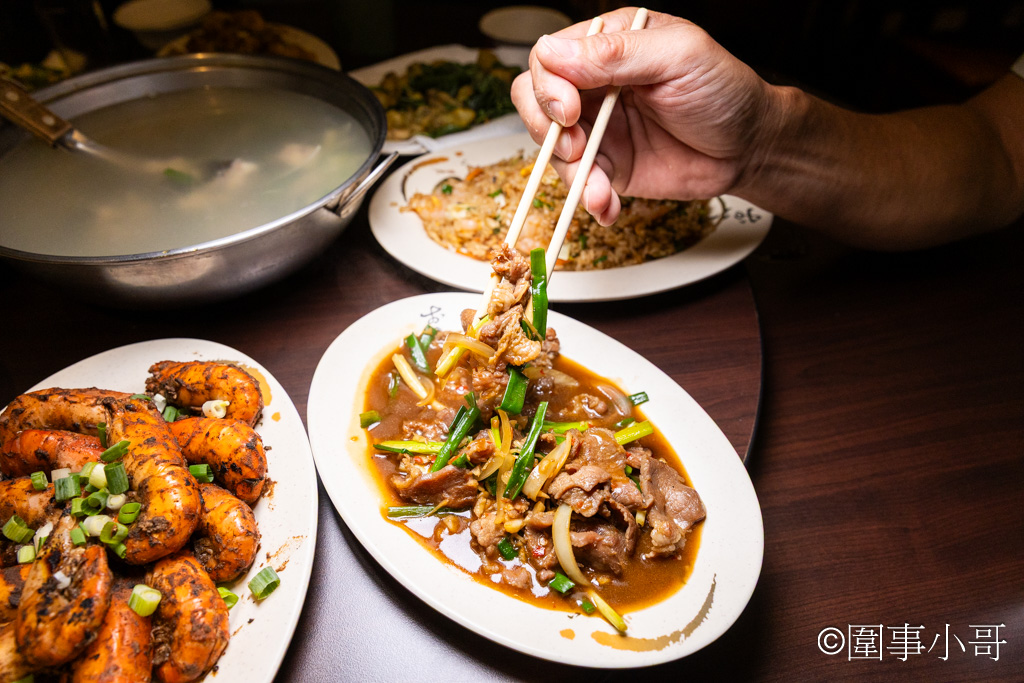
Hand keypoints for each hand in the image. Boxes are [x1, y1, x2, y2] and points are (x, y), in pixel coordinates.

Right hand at [511, 8, 776, 224]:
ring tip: (600, 187)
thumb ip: (617, 54)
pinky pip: (581, 183)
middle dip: (546, 129)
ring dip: (569, 172)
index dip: (549, 86)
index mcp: (608, 45)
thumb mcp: (678, 57)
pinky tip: (608, 205)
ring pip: (552, 148)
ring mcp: (598, 128)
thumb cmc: (724, 90)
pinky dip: (589, 199)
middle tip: (576, 145)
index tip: (571, 109)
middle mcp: (595, 84)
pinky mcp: (610, 166)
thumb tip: (553, 53)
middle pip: (535, 101)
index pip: (548, 59)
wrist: (750, 147)